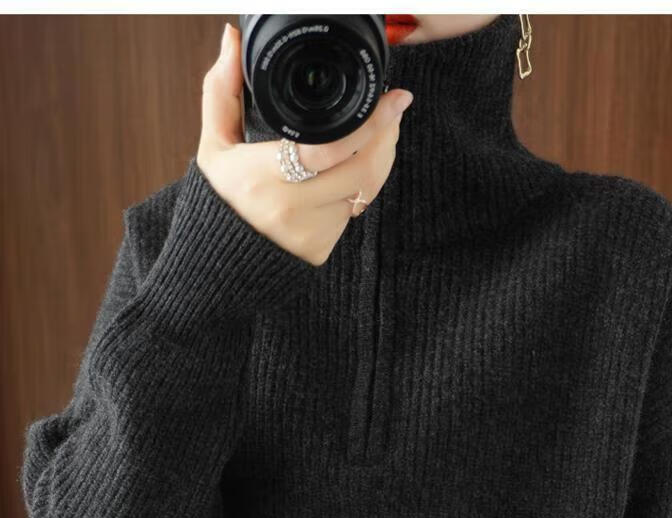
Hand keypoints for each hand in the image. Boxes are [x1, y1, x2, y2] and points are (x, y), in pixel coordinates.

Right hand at [196, 22, 413, 266]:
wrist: (221, 261)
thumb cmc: (221, 197)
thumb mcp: (215, 145)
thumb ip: (223, 90)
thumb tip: (231, 39)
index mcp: (264, 176)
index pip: (329, 149)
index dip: (369, 124)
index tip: (394, 99)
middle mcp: (292, 208)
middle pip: (363, 168)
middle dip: (386, 136)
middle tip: (392, 110)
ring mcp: (312, 231)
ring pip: (366, 189)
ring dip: (381, 157)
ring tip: (381, 131)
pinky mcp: (324, 247)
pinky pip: (357, 209)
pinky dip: (364, 184)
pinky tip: (359, 164)